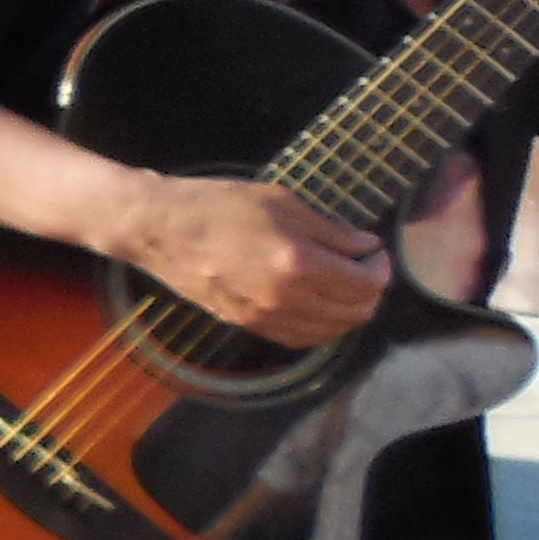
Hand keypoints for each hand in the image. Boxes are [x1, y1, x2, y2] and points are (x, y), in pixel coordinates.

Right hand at [114, 173, 390, 346]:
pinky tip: (317, 306)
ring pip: (331, 331)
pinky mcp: (248, 325)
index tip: (374, 253)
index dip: (380, 268)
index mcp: (298, 262)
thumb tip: (364, 246)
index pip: (365, 282)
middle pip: (355, 312)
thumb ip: (328, 229)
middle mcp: (287, 298)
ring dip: (347, 311)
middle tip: (362, 268)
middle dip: (369, 291)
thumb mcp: (280, 201)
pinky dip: (321, 327)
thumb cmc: (218, 204)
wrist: (158, 229)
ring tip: (341, 287)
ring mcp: (266, 317)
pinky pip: (301, 338)